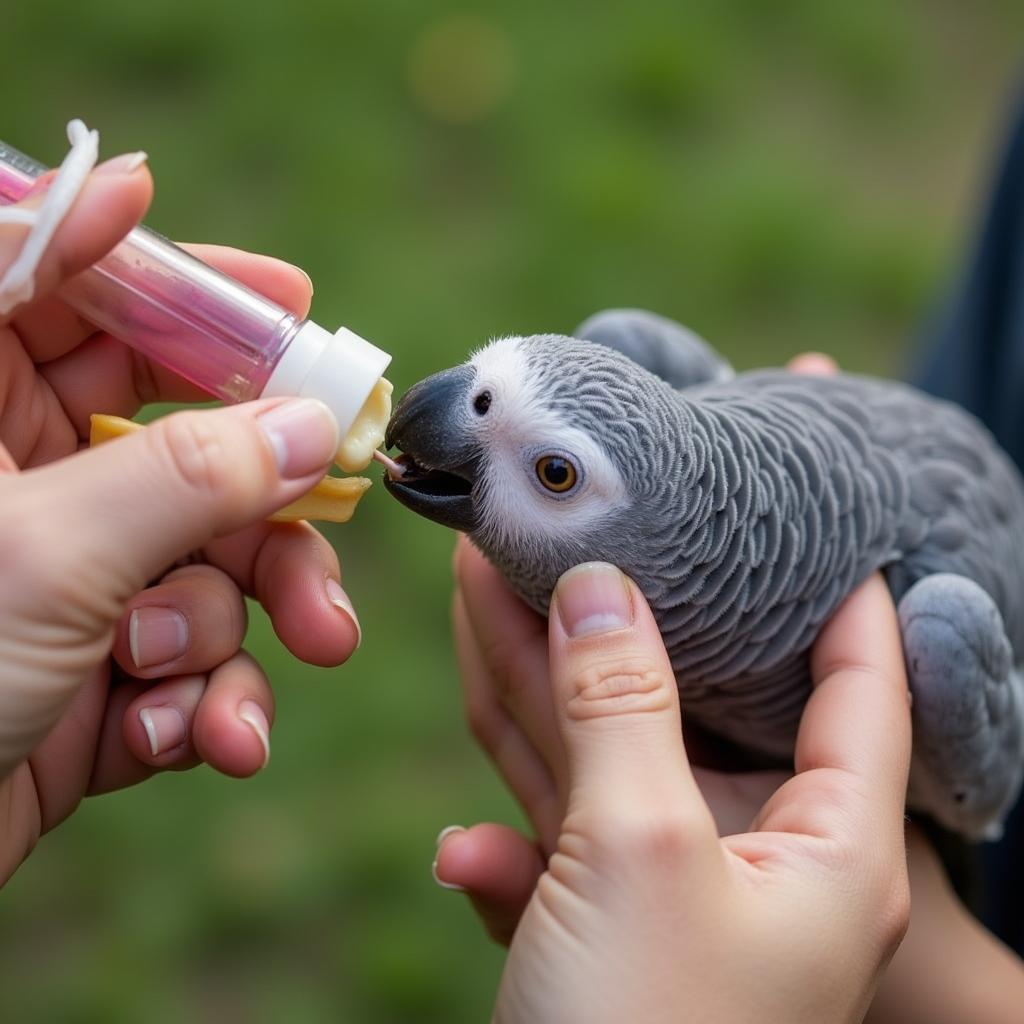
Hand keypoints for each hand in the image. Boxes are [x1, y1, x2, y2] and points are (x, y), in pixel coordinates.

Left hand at [0, 154, 360, 884]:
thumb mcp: (47, 556)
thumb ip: (190, 477)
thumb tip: (310, 424)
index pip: (73, 292)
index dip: (184, 280)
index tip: (291, 293)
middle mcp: (24, 485)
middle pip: (184, 438)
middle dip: (265, 494)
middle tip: (336, 495)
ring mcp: (72, 582)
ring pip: (213, 561)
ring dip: (238, 626)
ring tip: (230, 698)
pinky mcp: (103, 671)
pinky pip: (197, 657)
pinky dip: (204, 702)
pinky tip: (178, 740)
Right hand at [441, 542, 910, 1022]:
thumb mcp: (643, 853)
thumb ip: (620, 708)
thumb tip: (597, 584)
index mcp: (822, 852)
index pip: (862, 695)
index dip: (850, 608)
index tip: (822, 529)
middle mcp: (751, 871)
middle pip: (689, 710)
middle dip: (625, 621)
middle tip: (582, 533)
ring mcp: (664, 909)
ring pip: (599, 764)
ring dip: (536, 687)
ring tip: (487, 592)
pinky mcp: (594, 946)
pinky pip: (551, 846)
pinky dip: (506, 825)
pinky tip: (463, 842)